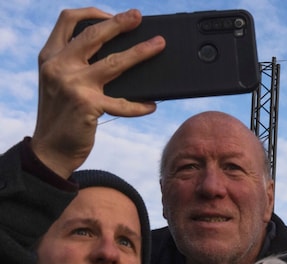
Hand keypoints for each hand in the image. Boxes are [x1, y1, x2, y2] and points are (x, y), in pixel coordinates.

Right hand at [30, 8, 165, 178]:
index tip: (112, 14)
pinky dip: (139, 105)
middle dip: (120, 23)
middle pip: (94, 35)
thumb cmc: (62, 115)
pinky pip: (123, 103)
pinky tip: (152, 105)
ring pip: (115, 62)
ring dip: (141, 52)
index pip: (68, 20)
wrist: (50, 150)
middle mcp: (58, 66)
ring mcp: (73, 85)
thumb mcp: (60, 83)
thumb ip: (76, 65)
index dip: (92, 13)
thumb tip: (119, 52)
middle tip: (138, 17)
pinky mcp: (88, 106)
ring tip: (158, 45)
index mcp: (50, 56)